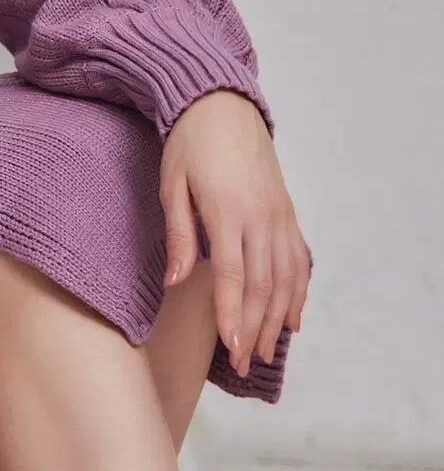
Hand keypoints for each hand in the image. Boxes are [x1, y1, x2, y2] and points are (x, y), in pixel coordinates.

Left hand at [158, 89, 310, 378]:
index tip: (230, 347)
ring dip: (277, 318)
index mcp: (227, 211)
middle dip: (254, 328)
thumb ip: (178, 235)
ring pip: (286, 277)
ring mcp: (279, 215)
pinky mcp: (287, 212)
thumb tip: (175, 281)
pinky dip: (299, 292)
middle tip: (245, 363)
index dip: (232, 314)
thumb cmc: (189, 144)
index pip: (232, 275)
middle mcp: (260, 217)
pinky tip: (293, 318)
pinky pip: (299, 259)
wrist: (222, 106)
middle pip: (262, 284)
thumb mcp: (172, 185)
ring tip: (266, 352)